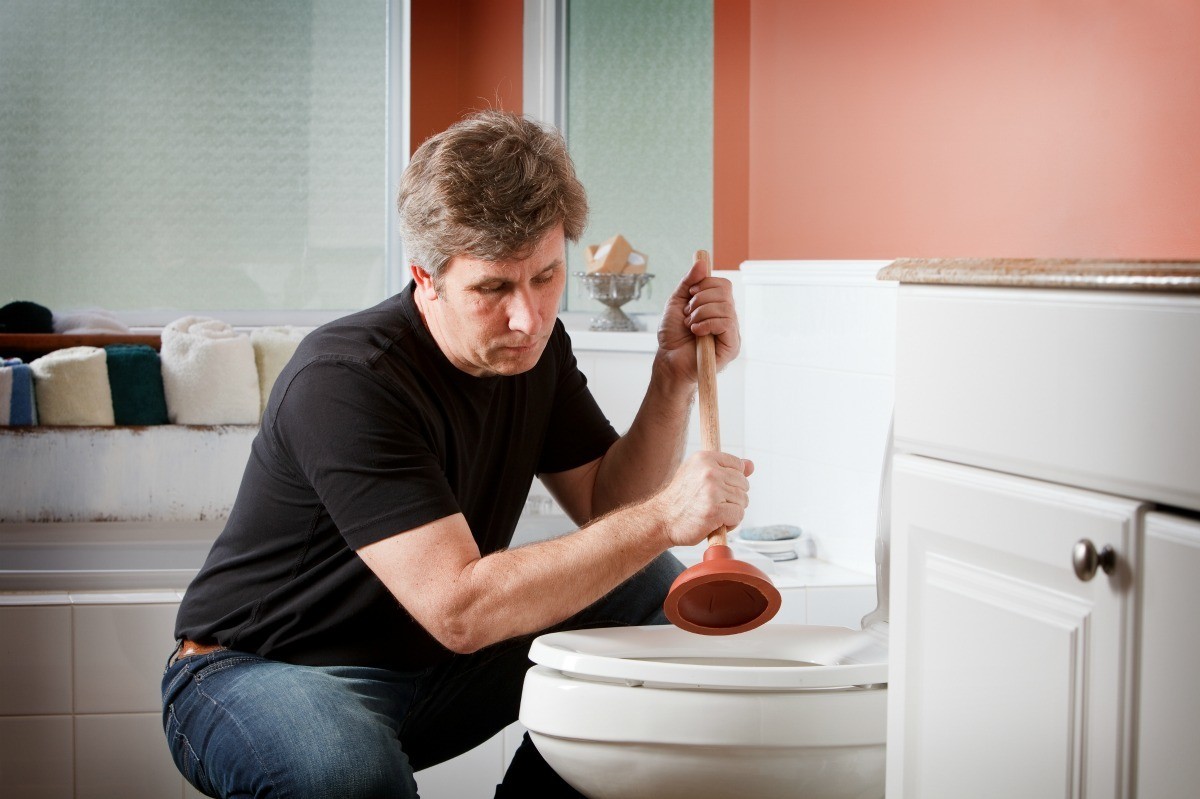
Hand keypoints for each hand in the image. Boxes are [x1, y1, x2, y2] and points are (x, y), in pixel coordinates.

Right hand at [650, 450, 753, 546]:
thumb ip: (726, 468)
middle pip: (743, 484)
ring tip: (713, 514)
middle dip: (733, 498)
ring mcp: (712, 491)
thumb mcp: (698, 474)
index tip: (718, 490)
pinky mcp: (715, 511)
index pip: (738, 465)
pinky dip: (731, 523)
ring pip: (743, 501)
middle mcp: (709, 471)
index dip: (732, 481)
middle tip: (714, 505)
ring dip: (732, 512)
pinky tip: (715, 523)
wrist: (661, 519)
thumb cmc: (681, 499)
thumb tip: (750, 465)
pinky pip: (738, 515)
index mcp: (704, 458)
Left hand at [655, 252, 740, 384]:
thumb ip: (688, 283)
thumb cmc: (673, 335)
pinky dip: (707, 323)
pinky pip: (726, 323)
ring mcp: (731, 332)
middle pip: (725, 292)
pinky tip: (696, 332)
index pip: (723, 284)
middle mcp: (728, 318)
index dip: (706, 285)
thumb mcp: (677, 303)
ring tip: (690, 325)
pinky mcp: (732, 346)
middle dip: (700, 300)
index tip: (690, 295)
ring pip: (725, 307)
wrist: (669, 360)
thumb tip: (701, 262)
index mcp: (718, 307)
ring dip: (701, 313)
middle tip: (688, 315)